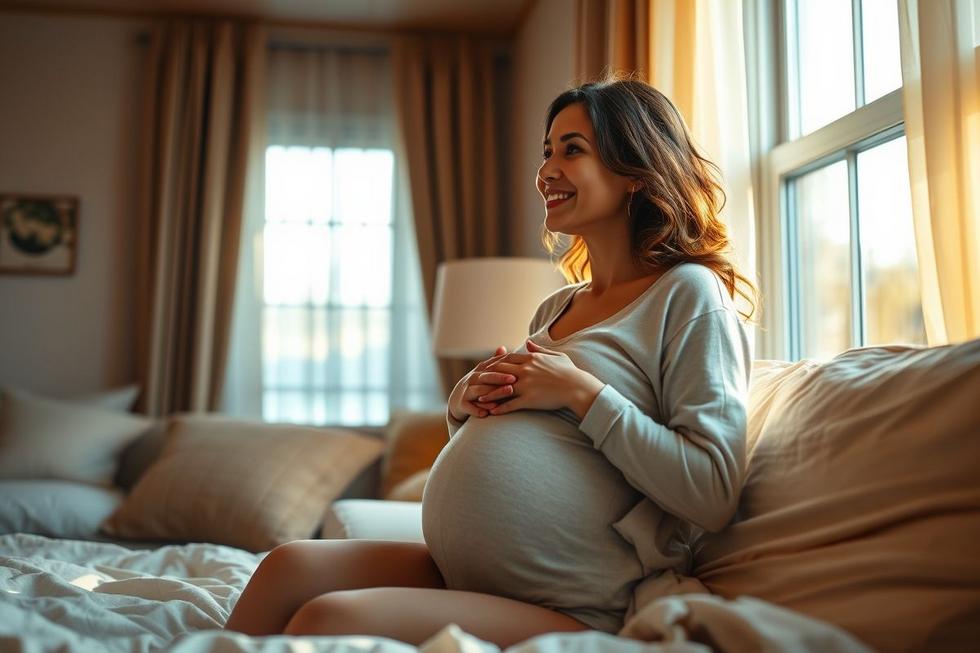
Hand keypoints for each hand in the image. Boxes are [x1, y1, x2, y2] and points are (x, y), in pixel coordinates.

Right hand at [448, 346, 518, 420]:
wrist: (458, 399)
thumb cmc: (478, 385)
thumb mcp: (485, 373)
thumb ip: (494, 362)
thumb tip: (502, 347)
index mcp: (481, 370)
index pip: (494, 366)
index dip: (506, 366)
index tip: (520, 367)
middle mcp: (473, 378)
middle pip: (487, 377)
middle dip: (500, 378)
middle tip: (513, 380)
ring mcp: (466, 391)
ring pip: (478, 392)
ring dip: (490, 395)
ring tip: (501, 399)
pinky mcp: (461, 404)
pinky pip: (469, 407)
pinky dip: (476, 410)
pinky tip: (485, 414)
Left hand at [481, 339, 601, 415]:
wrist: (578, 387)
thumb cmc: (570, 372)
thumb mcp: (556, 355)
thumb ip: (540, 349)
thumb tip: (529, 342)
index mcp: (532, 359)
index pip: (508, 358)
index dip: (496, 362)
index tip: (487, 366)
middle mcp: (526, 371)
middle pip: (500, 371)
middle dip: (487, 376)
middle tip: (476, 380)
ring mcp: (527, 385)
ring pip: (502, 389)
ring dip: (489, 394)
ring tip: (478, 399)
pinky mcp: (530, 399)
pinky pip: (511, 405)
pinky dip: (500, 409)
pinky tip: (492, 413)